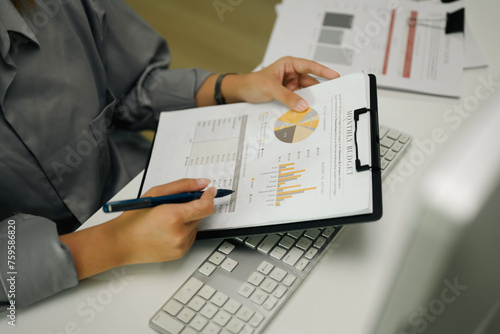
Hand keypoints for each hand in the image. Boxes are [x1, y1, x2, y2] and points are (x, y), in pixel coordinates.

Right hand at [115, 178, 215, 264]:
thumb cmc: (134, 218)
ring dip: (187, 220)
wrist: (122, 243)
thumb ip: (183, 186)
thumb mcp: (156, 194)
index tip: (209, 191)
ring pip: (196, 226)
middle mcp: (180, 234)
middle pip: (201, 215)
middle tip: (174, 205)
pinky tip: (167, 230)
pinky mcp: (180, 253)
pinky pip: (190, 237)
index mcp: (174, 217)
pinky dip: (183, 230)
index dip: (209, 196)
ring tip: (166, 220)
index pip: (205, 206)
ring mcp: (180, 246)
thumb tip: (202, 184)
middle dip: (192, 207)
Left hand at [224, 57, 339, 110]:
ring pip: (305, 94)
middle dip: (319, 90)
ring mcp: (291, 86)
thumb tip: (303, 105)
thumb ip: (287, 97)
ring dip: (310, 101)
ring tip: (321, 108)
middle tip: (331, 97)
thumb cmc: (253, 83)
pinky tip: (307, 113)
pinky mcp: (288, 97)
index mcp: (289, 65)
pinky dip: (302, 107)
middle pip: (310, 82)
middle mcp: (292, 74)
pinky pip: (298, 102)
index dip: (323, 71)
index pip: (309, 66)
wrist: (242, 93)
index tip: (335, 76)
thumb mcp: (271, 88)